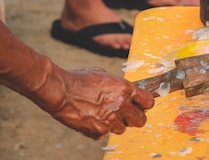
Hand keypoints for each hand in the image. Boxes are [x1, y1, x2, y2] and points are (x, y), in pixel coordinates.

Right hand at [35, 67, 154, 139]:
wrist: (60, 91)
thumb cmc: (79, 79)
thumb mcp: (104, 75)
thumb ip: (118, 85)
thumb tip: (127, 92)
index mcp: (125, 89)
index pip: (148, 102)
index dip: (144, 105)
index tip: (140, 106)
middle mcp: (122, 105)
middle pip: (141, 120)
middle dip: (135, 118)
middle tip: (126, 115)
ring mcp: (111, 120)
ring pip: (121, 128)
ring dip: (115, 124)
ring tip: (102, 114)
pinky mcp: (98, 131)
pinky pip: (104, 133)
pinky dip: (98, 129)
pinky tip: (89, 118)